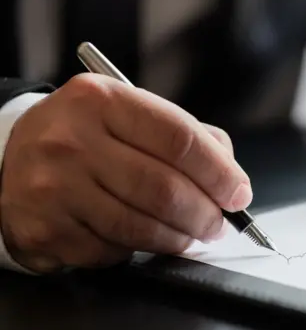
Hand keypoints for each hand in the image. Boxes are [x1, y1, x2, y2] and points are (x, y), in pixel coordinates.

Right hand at [0, 74, 251, 272]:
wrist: (11, 159)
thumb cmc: (85, 136)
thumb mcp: (128, 114)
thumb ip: (184, 135)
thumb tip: (229, 176)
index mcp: (102, 100)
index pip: (180, 138)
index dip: (219, 172)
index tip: (238, 193)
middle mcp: (72, 140)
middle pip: (164, 189)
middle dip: (205, 214)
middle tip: (219, 223)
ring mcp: (54, 187)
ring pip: (142, 226)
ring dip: (179, 238)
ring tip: (191, 234)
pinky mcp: (45, 228)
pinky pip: (113, 250)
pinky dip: (138, 250)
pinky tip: (141, 237)